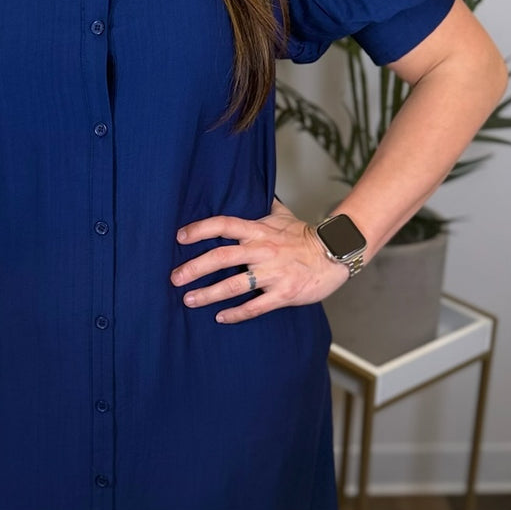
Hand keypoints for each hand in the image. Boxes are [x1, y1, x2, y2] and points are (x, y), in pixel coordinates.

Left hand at [171, 197, 350, 323]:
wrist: (336, 254)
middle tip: (174, 278)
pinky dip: (236, 313)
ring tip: (189, 300)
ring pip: (234, 285)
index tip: (180, 237)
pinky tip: (221, 317)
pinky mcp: (284, 293)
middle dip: (194, 268)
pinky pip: (255, 306)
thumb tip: (258, 192)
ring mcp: (273, 273)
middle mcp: (262, 251)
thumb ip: (266, 207)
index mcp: (259, 231)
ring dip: (208, 294)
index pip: (224, 225)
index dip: (200, 230)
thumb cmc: (306, 236)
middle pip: (221, 257)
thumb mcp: (284, 216)